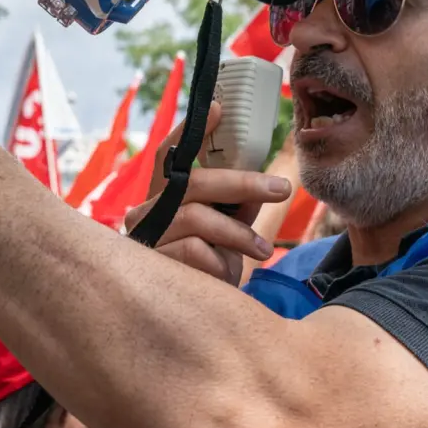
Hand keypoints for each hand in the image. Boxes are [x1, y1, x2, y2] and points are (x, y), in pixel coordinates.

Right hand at [124, 103, 291, 283]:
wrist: (193, 319)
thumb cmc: (209, 267)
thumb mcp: (228, 229)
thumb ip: (240, 203)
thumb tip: (271, 176)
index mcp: (164, 196)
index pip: (168, 156)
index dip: (188, 130)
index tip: (219, 108)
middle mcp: (146, 211)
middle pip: (193, 182)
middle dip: (242, 182)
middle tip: (281, 188)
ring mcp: (146, 238)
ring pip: (196, 217)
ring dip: (237, 232)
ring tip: (261, 250)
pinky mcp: (151, 265)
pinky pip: (193, 250)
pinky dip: (218, 260)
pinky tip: (226, 274)